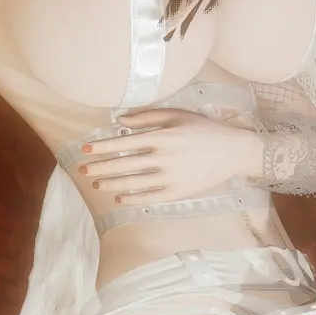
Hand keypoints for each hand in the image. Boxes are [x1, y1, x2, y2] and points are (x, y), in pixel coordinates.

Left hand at [77, 110, 265, 202]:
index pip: (125, 143)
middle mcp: (164, 158)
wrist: (233, 151)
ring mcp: (171, 178)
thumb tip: (119, 121)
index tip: (86, 149)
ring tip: (96, 184)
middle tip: (83, 169)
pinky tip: (119, 197)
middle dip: (101, 167)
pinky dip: (133, 198)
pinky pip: (150, 198)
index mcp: (163, 137)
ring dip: (112, 183)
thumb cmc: (203, 129)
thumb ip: (147, 118)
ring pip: (134, 183)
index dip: (103, 147)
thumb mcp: (176, 116)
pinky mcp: (178, 192)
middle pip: (125, 165)